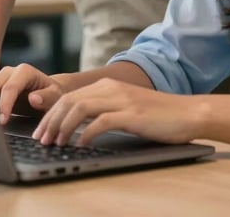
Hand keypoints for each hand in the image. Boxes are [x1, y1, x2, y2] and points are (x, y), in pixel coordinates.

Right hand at [0, 63, 64, 123]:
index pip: (10, 88)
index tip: (2, 121)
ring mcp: (0, 79)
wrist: (48, 94)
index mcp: (24, 71)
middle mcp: (9, 72)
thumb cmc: (53, 95)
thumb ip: (47, 97)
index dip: (4, 104)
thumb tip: (33, 98)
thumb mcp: (56, 97)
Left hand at [32, 78, 198, 146]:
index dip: (51, 114)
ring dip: (63, 127)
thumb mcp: (125, 107)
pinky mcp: (131, 114)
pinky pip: (101, 122)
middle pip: (70, 101)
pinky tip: (80, 144)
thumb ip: (104, 110)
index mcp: (107, 85)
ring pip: (80, 108)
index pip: (70, 97)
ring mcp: (121, 99)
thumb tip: (78, 127)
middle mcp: (111, 88)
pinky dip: (86, 133)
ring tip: (56, 143)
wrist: (187, 112)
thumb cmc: (157, 115)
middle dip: (51, 121)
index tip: (41, 131)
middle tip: (41, 140)